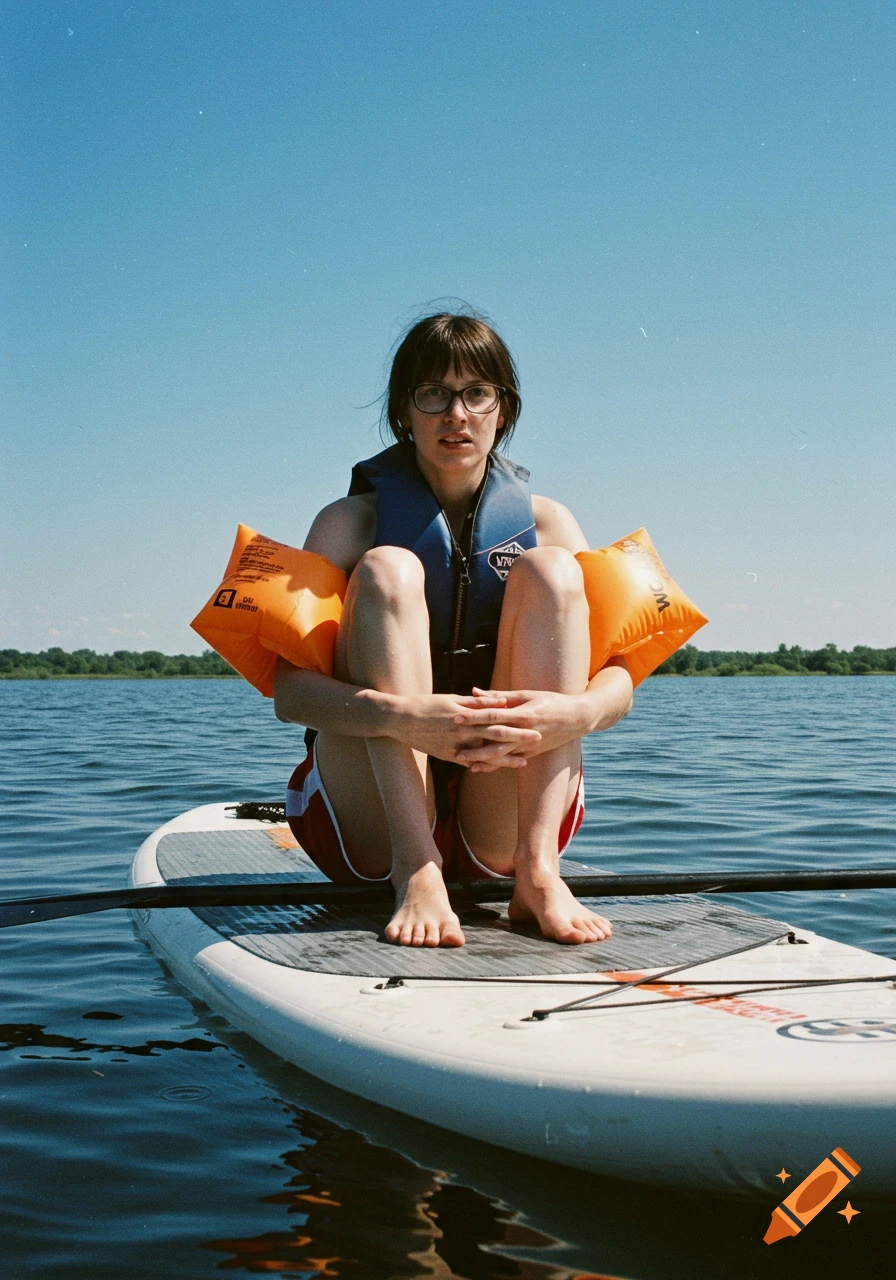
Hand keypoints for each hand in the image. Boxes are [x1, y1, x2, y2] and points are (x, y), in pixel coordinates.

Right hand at [387, 691, 540, 764]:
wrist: (400, 720)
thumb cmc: (426, 705)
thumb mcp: (450, 698)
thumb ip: (475, 702)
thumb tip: (498, 701)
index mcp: (464, 715)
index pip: (496, 717)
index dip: (515, 719)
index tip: (533, 719)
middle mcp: (462, 733)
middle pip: (495, 736)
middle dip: (518, 739)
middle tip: (538, 739)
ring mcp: (455, 747)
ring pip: (486, 755)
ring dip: (505, 759)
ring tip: (524, 761)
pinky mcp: (448, 757)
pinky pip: (470, 763)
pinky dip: (485, 767)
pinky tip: (498, 769)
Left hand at [453, 688, 588, 770]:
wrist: (577, 719)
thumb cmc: (551, 701)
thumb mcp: (527, 694)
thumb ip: (499, 695)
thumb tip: (475, 692)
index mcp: (524, 714)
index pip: (495, 715)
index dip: (475, 717)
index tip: (457, 717)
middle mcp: (525, 732)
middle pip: (494, 737)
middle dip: (472, 739)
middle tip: (453, 740)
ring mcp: (528, 745)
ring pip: (500, 754)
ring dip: (480, 758)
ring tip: (461, 759)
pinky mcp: (531, 753)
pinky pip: (508, 761)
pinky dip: (493, 765)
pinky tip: (478, 768)